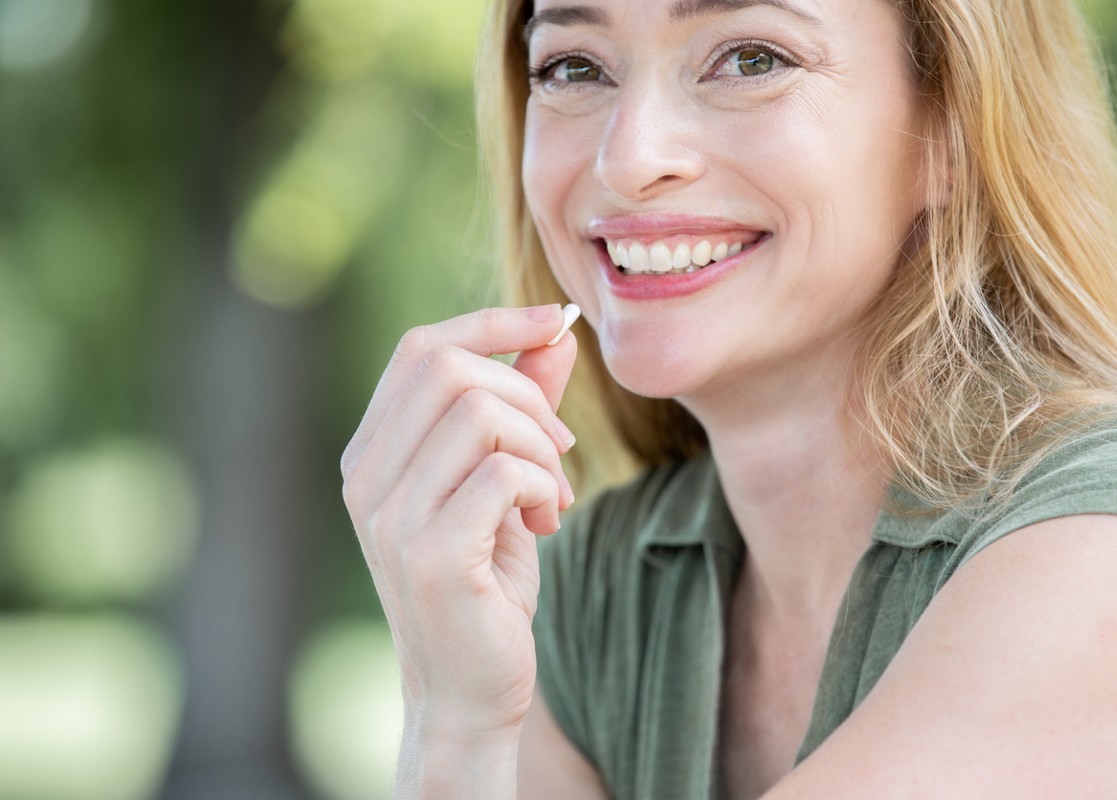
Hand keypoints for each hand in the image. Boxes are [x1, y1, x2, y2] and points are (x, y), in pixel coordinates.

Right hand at [341, 304, 577, 741]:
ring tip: (553, 497)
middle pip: (450, 368)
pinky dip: (541, 486)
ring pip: (480, 414)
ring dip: (540, 447)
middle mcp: (365, 478)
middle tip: (559, 452)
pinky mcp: (429, 556)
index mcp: (373, 453)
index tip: (556, 319)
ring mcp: (389, 518)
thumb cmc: (486, 582)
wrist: (469, 690)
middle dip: (528, 395)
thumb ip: (521, 407)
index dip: (492, 320)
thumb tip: (555, 332)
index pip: (422, 348)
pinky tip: (545, 523)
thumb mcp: (504, 481)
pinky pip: (501, 473)